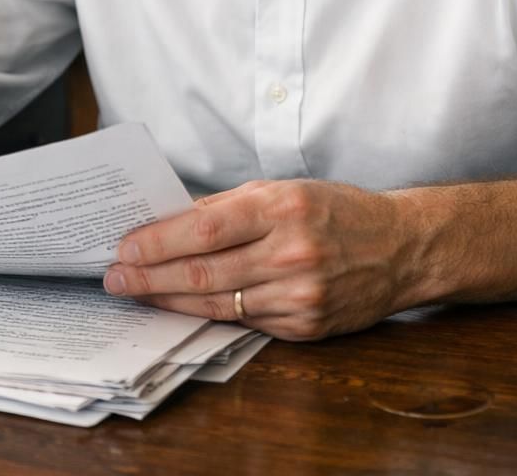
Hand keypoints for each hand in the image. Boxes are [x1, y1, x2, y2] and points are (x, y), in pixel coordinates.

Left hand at [102, 179, 422, 340]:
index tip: (125, 246)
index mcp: (284, 208)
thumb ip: (228, 206)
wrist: (402, 248)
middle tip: (114, 278)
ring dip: (169, 300)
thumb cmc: (336, 212)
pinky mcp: (305, 326)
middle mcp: (292, 252)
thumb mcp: (285, 190)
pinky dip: (208, 313)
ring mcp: (300, 294)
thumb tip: (170, 221)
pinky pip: (244, 321)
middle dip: (149, 277)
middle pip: (203, 272)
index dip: (158, 241)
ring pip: (217, 303)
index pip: (205, 227)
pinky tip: (181, 306)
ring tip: (137, 293)